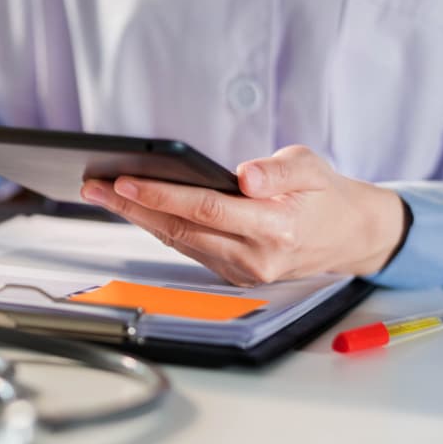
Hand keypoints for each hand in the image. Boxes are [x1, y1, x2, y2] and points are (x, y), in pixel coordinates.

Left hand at [80, 145, 405, 285]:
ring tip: (103, 194)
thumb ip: (278, 172)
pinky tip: (135, 209)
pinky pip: (188, 249)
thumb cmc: (325, 194)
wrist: (348, 235)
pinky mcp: (234, 276)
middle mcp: (256, 258)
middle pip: (181, 229)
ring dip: (138, 218)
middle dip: (132, 206)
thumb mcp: (311, 167)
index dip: (162, 195)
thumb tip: (244, 177)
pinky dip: (159, 228)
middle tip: (94, 187)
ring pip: (178, 242)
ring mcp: (243, 272)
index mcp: (276, 229)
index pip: (206, 209)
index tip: (126, 180)